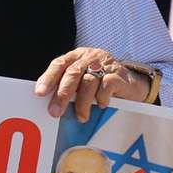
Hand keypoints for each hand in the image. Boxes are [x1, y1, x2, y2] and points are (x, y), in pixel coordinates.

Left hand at [34, 47, 150, 120]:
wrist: (132, 84)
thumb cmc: (102, 83)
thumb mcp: (83, 80)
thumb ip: (68, 85)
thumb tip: (49, 102)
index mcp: (77, 56)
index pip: (59, 63)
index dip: (48, 78)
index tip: (39, 92)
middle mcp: (90, 57)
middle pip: (72, 73)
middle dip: (62, 94)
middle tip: (55, 112)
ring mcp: (105, 64)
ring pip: (88, 81)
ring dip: (82, 102)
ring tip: (81, 117)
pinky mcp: (118, 75)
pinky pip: (106, 86)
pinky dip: (101, 98)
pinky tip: (100, 106)